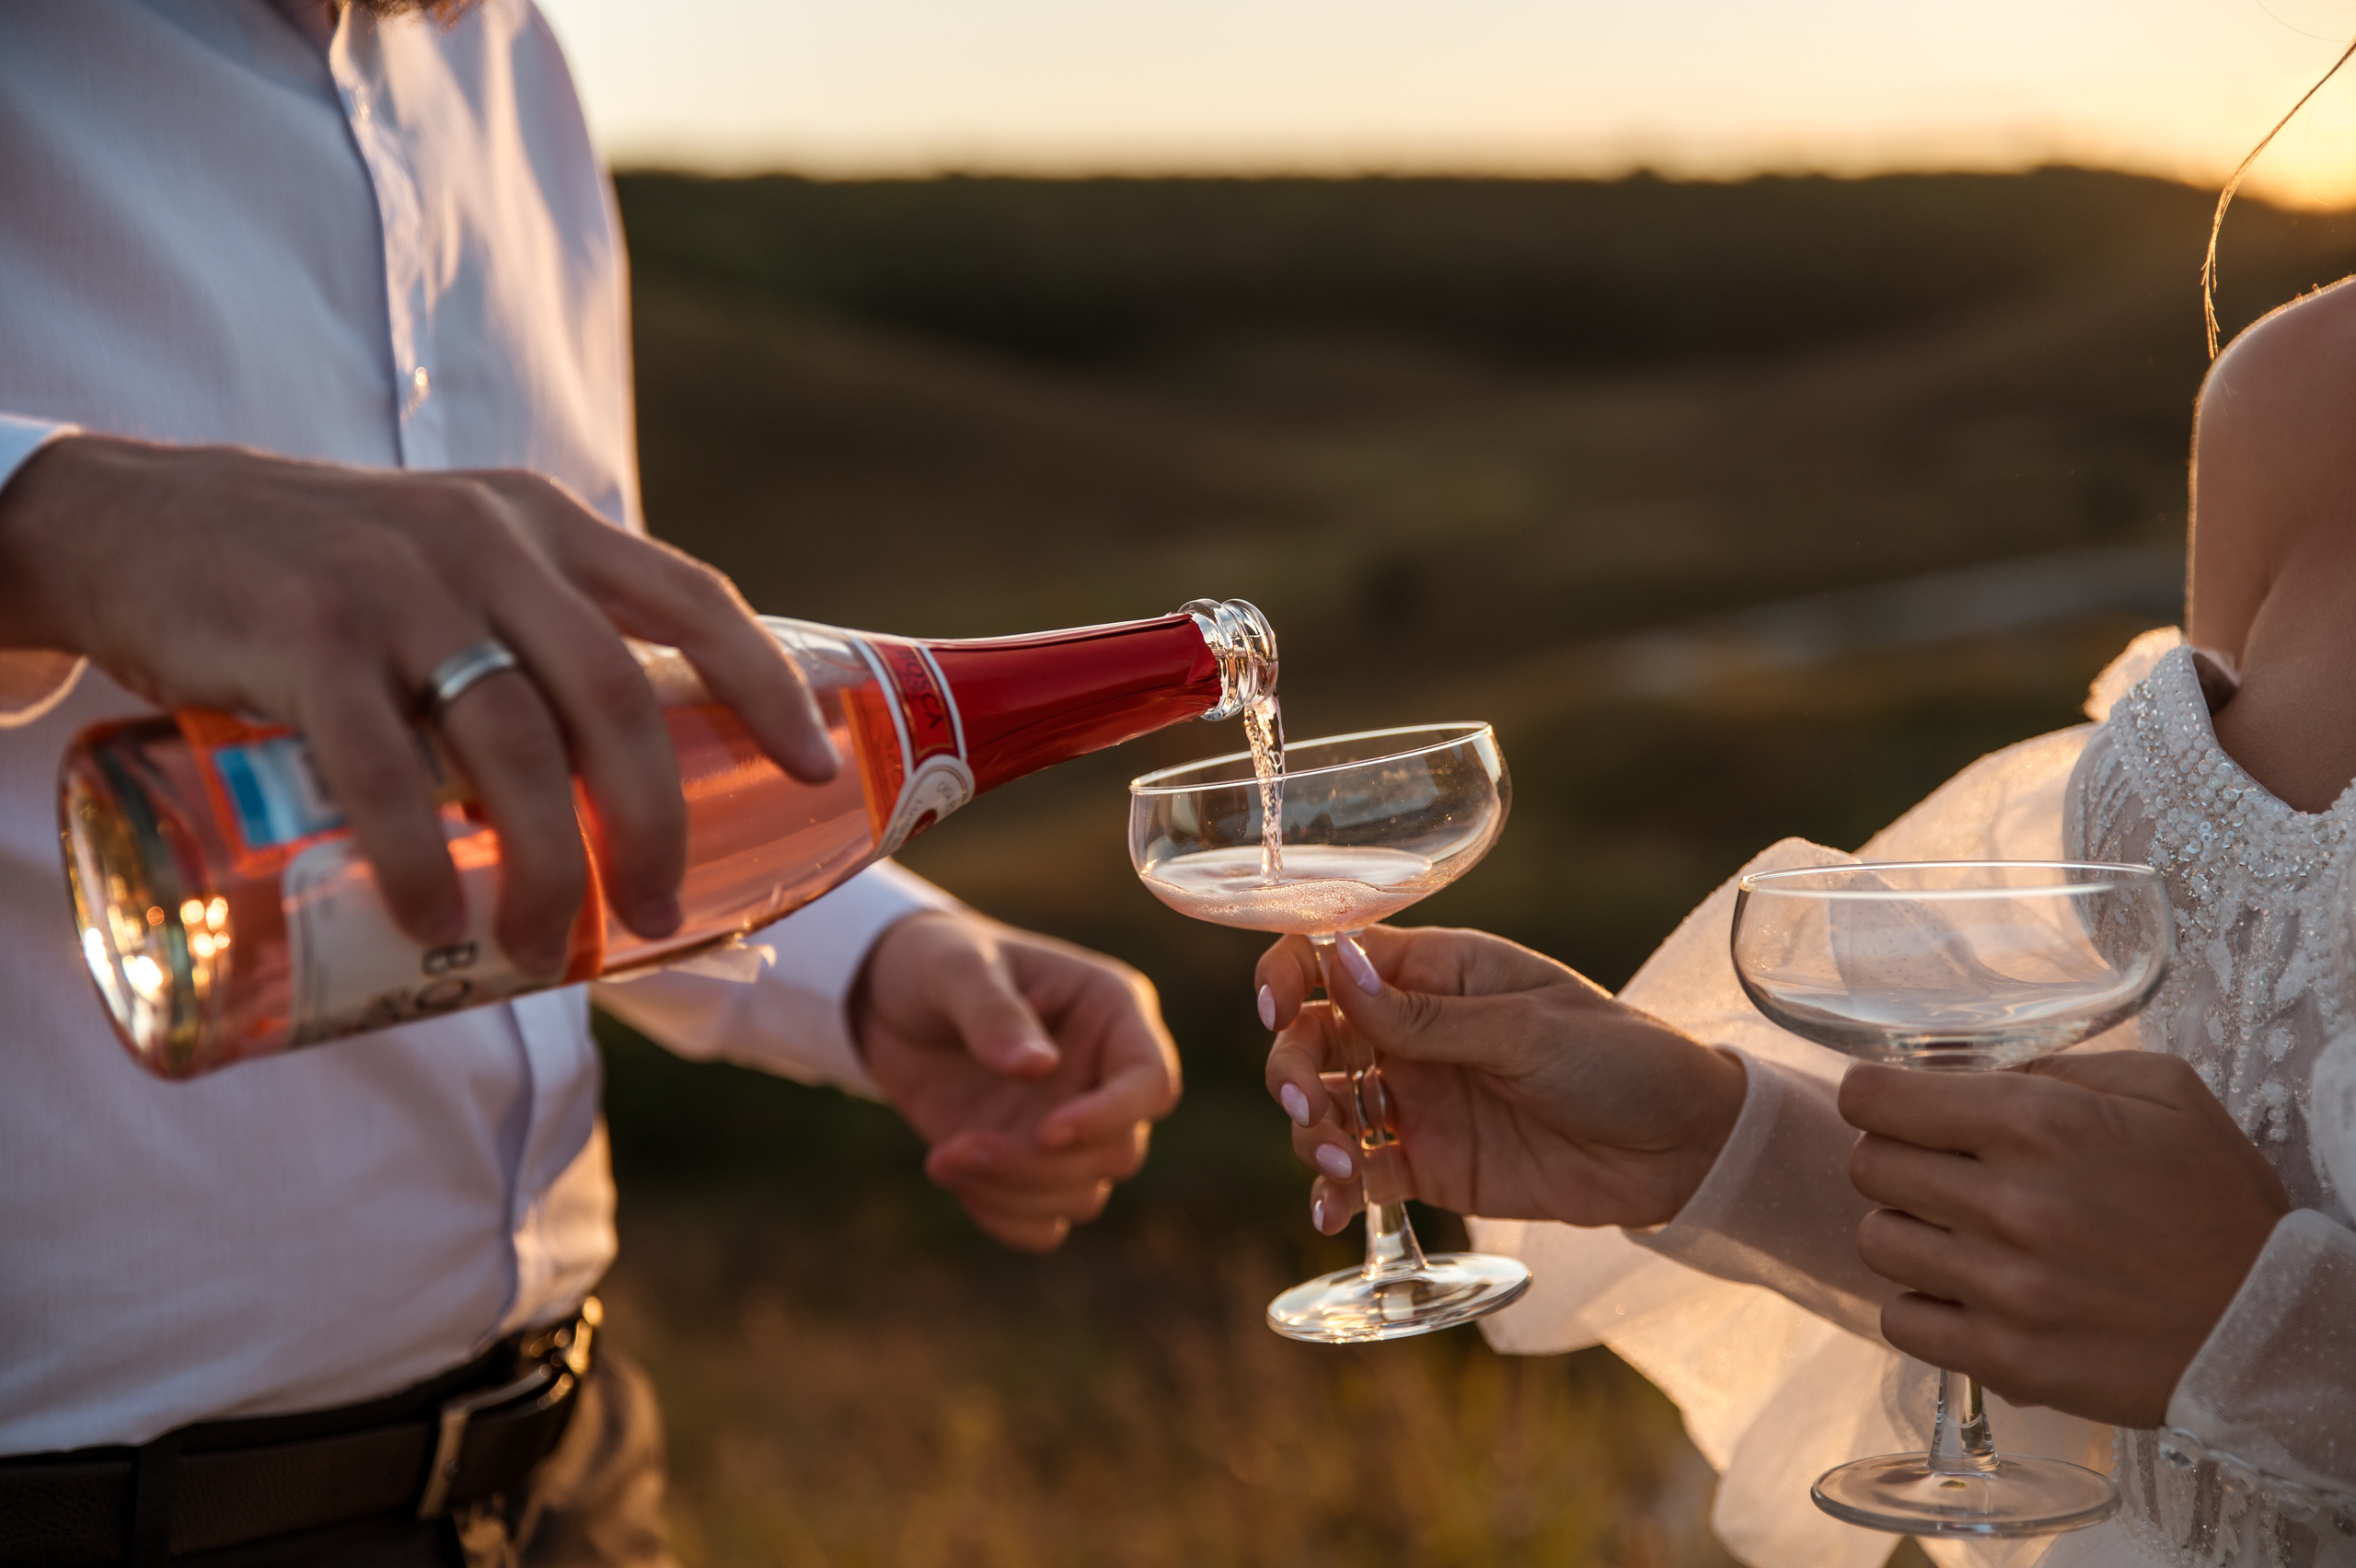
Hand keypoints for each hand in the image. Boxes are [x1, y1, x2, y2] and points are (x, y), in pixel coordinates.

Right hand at [0, 436, 837, 973]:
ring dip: (546, 866)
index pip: (692, 597)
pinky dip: (421, 858)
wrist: (140, 520)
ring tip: (549, 949)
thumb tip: (626, 780)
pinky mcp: (304, 638)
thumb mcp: (454, 564)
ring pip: (512, 745)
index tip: (813, 770)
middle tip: (656, 913)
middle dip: (653, 822)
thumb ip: (534, 636)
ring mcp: (396, 588)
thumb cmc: (326, 576)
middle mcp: (488, 544)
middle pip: (613, 698)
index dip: (765, 685)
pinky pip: (385, 767)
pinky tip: (434, 922)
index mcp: (543, 526)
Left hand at [855, 910, 1181, 1251]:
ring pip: (1084, 1195)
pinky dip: (1004, 1218)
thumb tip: (1038, 1068)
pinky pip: (1045, 1223)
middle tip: (958, 1147)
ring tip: (942, 1159)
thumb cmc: (932, 960)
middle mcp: (1103, 1075)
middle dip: (1040, 1167)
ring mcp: (1070, 1124)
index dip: (1112, 1116)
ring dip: (1014, 1194)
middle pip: (1118, 1153)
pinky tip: (951, 1175)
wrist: (885, 999)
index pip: (1151, 1081)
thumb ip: (993, 1013)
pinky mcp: (1031, 1163)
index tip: (1046, 1131)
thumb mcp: (954, 969)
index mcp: (1111, 1012)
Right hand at [1256, 926, 1747, 1235]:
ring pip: (1326, 1106)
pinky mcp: (1429, 1163)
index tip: (1279, 1010)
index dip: (1291, 975)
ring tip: (1341, 1165)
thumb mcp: (1527, 1030)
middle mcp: (1413, 1031)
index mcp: (1438, 972)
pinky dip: (1333, 1191)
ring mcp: (1417, 1098)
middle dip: (1296, 1068)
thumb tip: (1337, 965)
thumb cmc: (1622, 1059)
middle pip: (1315, 1037)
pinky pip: (1361, 1173)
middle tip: (1316, 1106)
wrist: (1684, 1149)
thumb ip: (1426, 1015)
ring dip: (1313, 1132)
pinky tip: (1330, 1213)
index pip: (1334, 955)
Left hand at [1842, 1051, 2290, 1427]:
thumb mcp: (2162, 1092)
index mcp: (2039, 1125)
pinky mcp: (2007, 1359)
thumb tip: (1970, 1074)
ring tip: (1958, 1234)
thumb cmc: (2217, 1200)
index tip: (1890, 1107)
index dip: (1873, 1097)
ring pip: (1876, 1241)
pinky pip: (1901, 1322)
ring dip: (1908, 1231)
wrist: (2271, 1325)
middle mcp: (2010, 1203)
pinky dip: (1922, 1306)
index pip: (1876, 1099)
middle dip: (1895, 1159)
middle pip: (1868, 1166)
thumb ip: (2056, 1069)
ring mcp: (2004, 1289)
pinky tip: (1965, 1293)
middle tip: (1939, 1171)